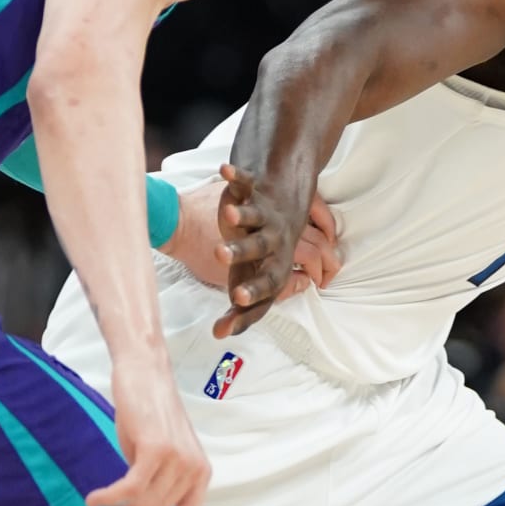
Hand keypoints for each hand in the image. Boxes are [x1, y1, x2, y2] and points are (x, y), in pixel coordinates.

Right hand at [78, 353, 209, 505]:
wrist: (144, 371)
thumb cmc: (146, 416)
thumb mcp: (151, 462)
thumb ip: (152, 496)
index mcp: (200, 478)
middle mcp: (195, 472)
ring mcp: (179, 460)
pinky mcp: (158, 449)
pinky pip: (130, 490)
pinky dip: (108, 500)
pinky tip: (91, 501)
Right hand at [171, 178, 342, 302]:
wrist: (285, 208)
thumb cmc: (264, 255)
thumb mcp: (251, 283)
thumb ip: (240, 309)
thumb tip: (219, 335)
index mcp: (275, 264)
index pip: (268, 283)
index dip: (253, 291)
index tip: (235, 300)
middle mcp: (274, 240)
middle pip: (259, 247)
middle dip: (242, 252)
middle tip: (221, 255)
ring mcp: (266, 215)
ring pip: (254, 215)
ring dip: (242, 214)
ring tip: (228, 212)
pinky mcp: (258, 191)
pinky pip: (248, 182)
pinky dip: (237, 176)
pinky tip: (224, 170)